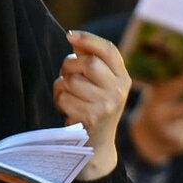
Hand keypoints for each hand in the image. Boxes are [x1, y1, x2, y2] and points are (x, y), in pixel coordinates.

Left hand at [53, 30, 130, 180]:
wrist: (97, 147)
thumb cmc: (95, 108)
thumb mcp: (103, 85)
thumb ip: (92, 62)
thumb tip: (74, 38)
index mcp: (124, 78)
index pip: (109, 50)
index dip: (89, 39)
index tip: (70, 35)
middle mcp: (118, 91)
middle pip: (88, 63)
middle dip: (70, 65)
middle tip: (67, 74)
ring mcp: (106, 105)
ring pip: (72, 80)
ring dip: (62, 85)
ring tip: (67, 94)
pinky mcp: (90, 118)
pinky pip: (64, 98)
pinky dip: (59, 100)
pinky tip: (66, 108)